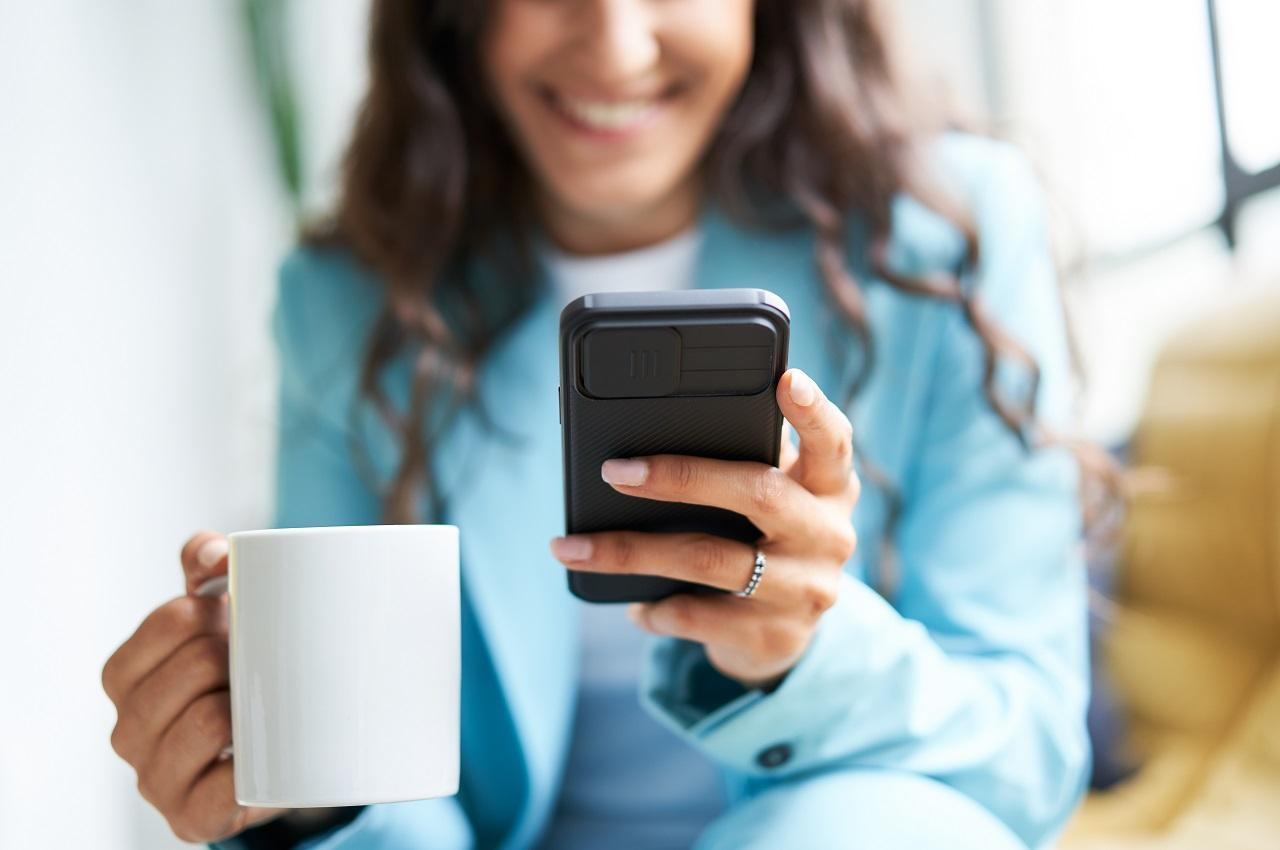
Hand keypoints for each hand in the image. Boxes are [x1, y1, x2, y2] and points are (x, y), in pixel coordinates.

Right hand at [102, 531, 286, 842]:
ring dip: (245, 706)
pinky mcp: (192, 819)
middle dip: (234, 655)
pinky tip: (259, 756)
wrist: (280, 751)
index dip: (213, 612)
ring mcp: (156, 779)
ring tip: (262, 704)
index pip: (169, 622)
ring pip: (205, 720)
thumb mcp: (220, 612)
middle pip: (192, 667)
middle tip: (259, 661)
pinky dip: (245, 768)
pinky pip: (219, 789)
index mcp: (126, 676)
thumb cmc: (239, 673)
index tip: (237, 617)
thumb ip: (207, 564)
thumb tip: (214, 552)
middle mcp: (129, 730)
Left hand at [549, 368, 859, 689]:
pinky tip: (631, 603)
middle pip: (758, 493)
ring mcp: (805, 590)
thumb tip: (654, 424)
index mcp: (829, 488)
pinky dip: (654, 608)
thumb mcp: (772, 500)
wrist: (780, 640)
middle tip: (615, 471)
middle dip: (680, 477)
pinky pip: (698, 617)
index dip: (812, 411)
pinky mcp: (774, 638)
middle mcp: (828, 536)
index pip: (833, 442)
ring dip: (632, 552)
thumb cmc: (761, 542)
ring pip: (710, 560)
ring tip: (574, 546)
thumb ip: (744, 460)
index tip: (787, 379)